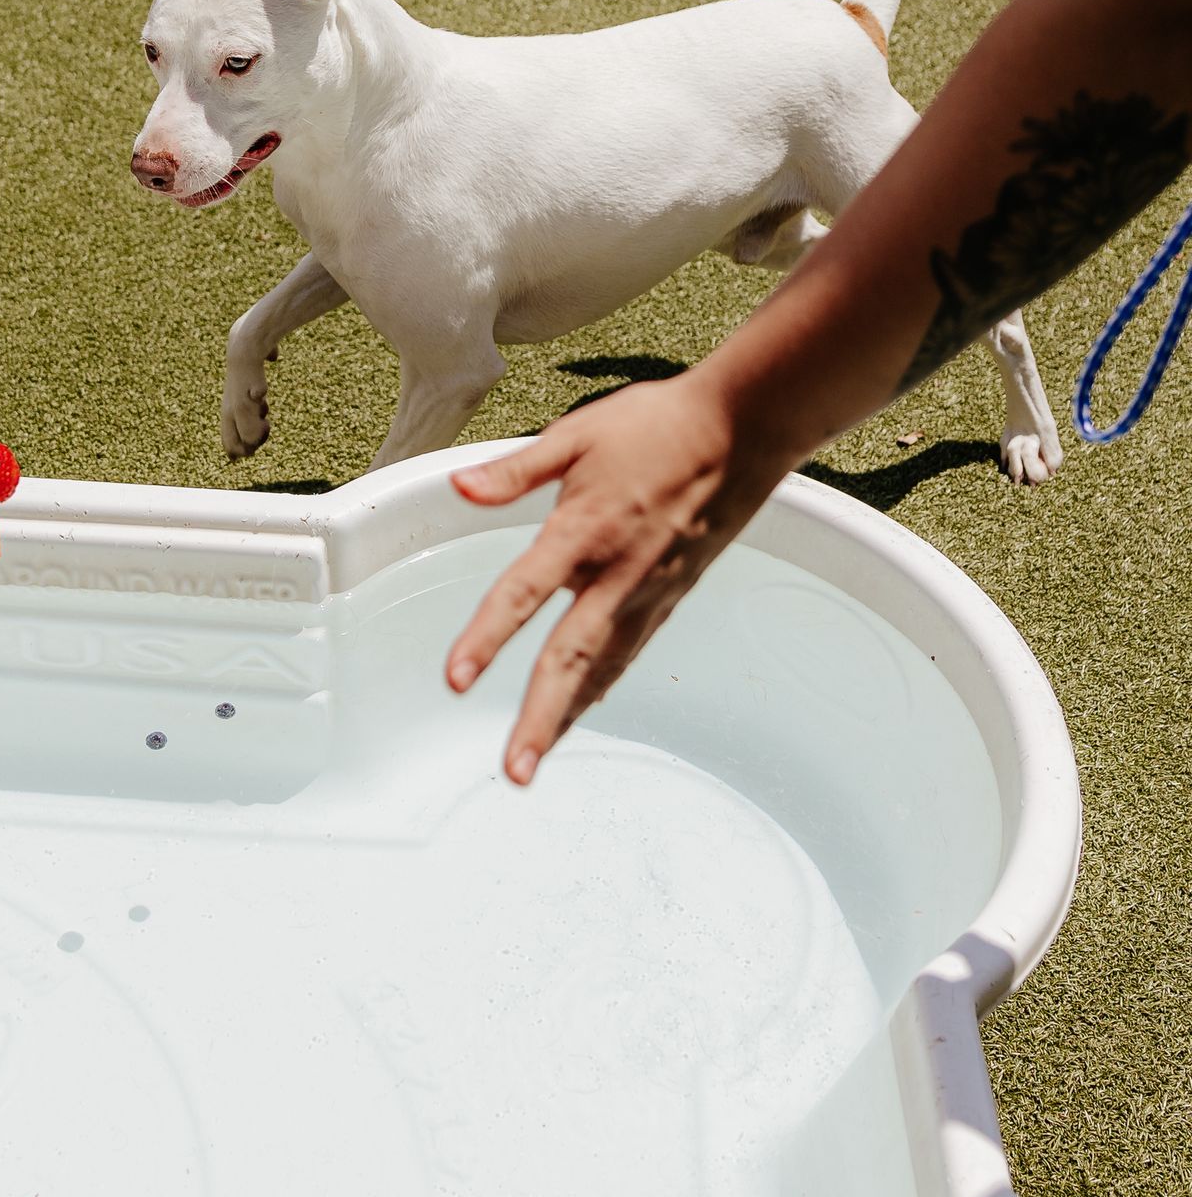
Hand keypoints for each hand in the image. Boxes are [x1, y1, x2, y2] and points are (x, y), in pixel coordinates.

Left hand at [443, 375, 793, 783]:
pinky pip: (628, 650)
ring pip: (602, 666)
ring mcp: (649, 590)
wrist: (741, 429)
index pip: (523, 593)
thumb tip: (458, 487)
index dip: (487, 638)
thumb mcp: (575, 435)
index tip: (455, 681)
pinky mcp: (672, 594)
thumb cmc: (654, 425)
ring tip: (536, 759)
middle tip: (515, 771)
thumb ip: (514, 470)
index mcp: (583, 530)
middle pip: (570, 658)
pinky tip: (583, 704)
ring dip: (567, 715)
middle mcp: (617, 574)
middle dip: (539, 718)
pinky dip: (601, 684)